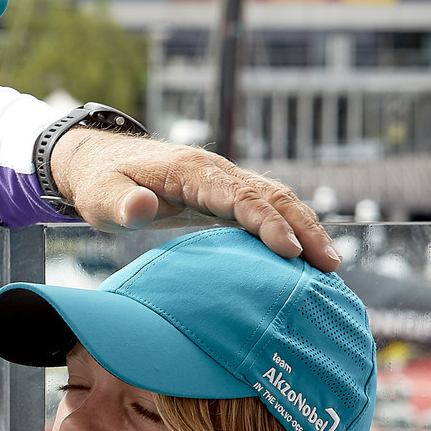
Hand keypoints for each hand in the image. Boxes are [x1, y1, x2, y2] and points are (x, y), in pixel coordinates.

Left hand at [47, 128, 339, 272]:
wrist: (100, 165)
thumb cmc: (100, 184)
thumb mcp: (100, 197)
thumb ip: (120, 204)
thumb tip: (141, 207)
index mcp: (190, 171)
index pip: (239, 197)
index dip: (266, 223)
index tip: (289, 251)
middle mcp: (216, 173)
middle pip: (270, 196)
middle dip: (303, 227)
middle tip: (329, 263)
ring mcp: (223, 183)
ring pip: (275, 201)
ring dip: (305, 227)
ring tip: (330, 264)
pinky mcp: (223, 197)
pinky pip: (264, 210)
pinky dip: (289, 228)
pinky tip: (305, 257)